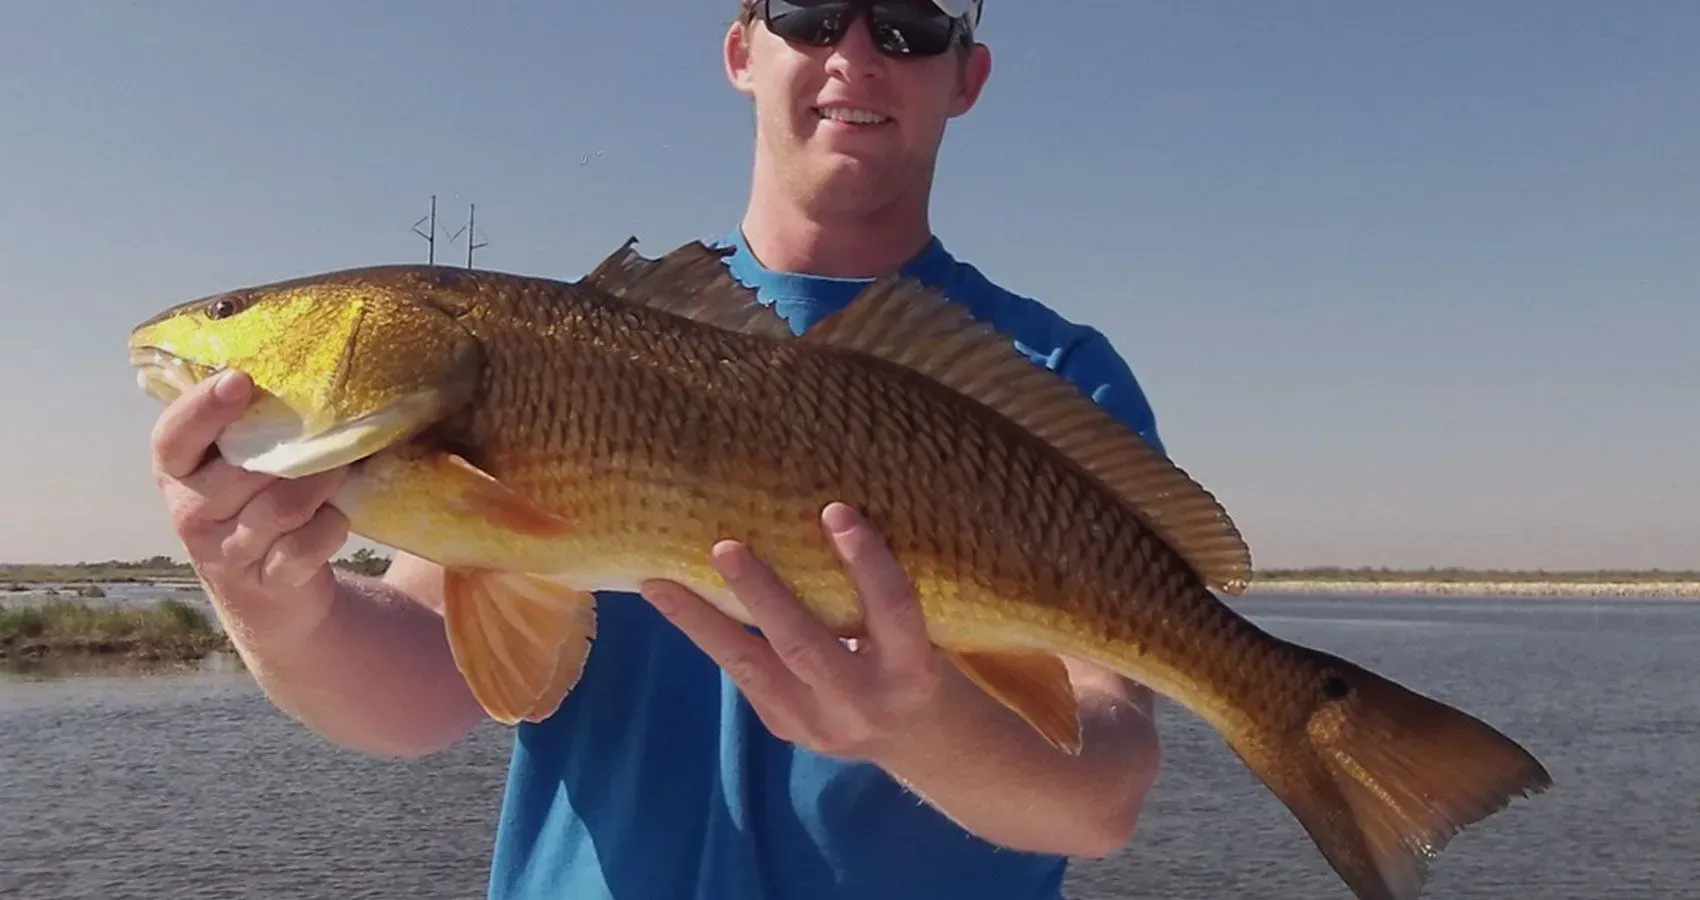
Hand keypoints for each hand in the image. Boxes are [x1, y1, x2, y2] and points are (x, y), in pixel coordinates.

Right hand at [150, 369, 349, 642]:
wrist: (268, 593)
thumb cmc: (255, 504)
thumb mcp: (238, 463)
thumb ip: (248, 425)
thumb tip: (304, 365)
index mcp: (177, 472)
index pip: (173, 438)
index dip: (202, 408)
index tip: (240, 380)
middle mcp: (191, 512)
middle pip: (242, 471)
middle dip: (293, 449)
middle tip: (331, 428)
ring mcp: (226, 552)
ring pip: (280, 508)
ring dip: (321, 483)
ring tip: (344, 466)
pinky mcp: (265, 582)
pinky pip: (303, 548)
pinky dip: (330, 528)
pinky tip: (339, 517)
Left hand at [640, 502, 941, 761]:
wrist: (912, 739)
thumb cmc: (916, 656)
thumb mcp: (918, 629)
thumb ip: (878, 594)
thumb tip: (819, 517)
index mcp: (910, 668)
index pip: (892, 610)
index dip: (866, 562)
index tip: (835, 510)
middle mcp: (862, 700)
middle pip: (804, 645)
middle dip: (762, 595)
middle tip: (724, 547)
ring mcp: (816, 721)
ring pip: (752, 666)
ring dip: (701, 621)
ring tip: (658, 584)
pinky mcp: (783, 726)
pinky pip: (742, 674)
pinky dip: (707, 634)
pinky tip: (672, 601)